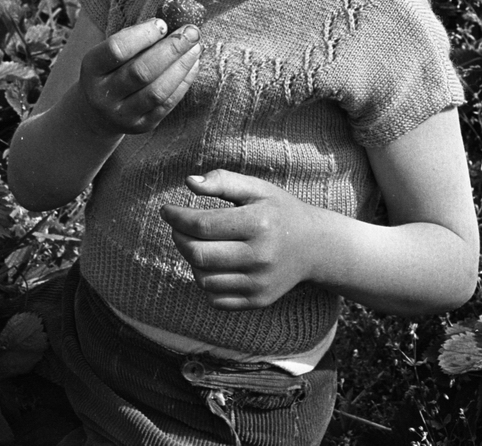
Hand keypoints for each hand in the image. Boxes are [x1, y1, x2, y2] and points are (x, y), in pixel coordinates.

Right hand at [78, 19, 200, 136]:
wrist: (97, 113)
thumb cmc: (110, 70)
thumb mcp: (110, 53)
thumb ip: (135, 37)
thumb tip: (172, 19)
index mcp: (91, 69)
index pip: (116, 50)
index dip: (142, 35)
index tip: (164, 23)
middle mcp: (103, 95)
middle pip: (141, 72)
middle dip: (171, 49)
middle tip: (192, 31)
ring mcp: (122, 114)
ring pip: (157, 91)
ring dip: (181, 66)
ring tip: (196, 47)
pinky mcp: (141, 126)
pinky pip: (167, 104)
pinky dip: (184, 82)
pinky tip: (193, 64)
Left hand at [160, 170, 318, 309]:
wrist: (314, 246)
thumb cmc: (279, 210)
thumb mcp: (256, 188)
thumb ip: (223, 181)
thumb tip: (189, 182)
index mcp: (258, 223)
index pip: (202, 225)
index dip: (177, 217)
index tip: (166, 210)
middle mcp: (259, 256)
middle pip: (199, 254)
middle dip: (179, 238)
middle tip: (177, 227)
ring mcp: (259, 282)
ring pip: (203, 279)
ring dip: (191, 260)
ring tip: (197, 243)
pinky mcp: (258, 300)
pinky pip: (216, 298)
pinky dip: (206, 281)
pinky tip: (212, 264)